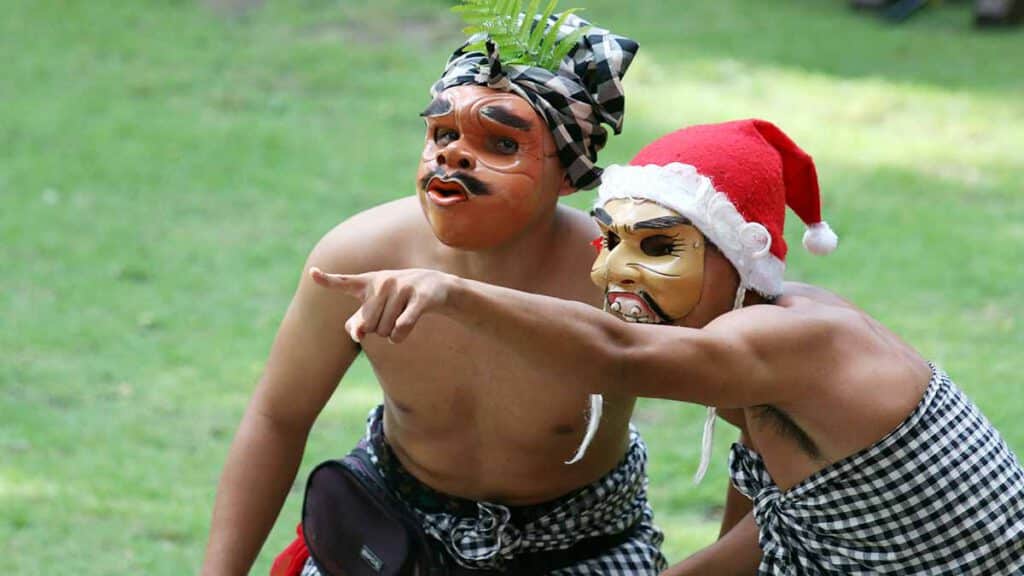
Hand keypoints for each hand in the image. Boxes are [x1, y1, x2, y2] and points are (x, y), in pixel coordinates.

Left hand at [309, 267, 453, 342]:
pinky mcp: (420, 298)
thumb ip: (357, 323)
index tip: (312, 273)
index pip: (344, 282)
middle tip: (391, 317)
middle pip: (368, 326)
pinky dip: (399, 336)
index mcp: (368, 282)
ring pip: (385, 330)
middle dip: (378, 330)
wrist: (436, 288)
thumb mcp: (376, 308)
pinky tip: (402, 332)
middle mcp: (383, 282)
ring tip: (402, 317)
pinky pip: (401, 327)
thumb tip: (356, 335)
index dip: (327, 280)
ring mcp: (402, 288)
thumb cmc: (400, 300)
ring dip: (392, 335)